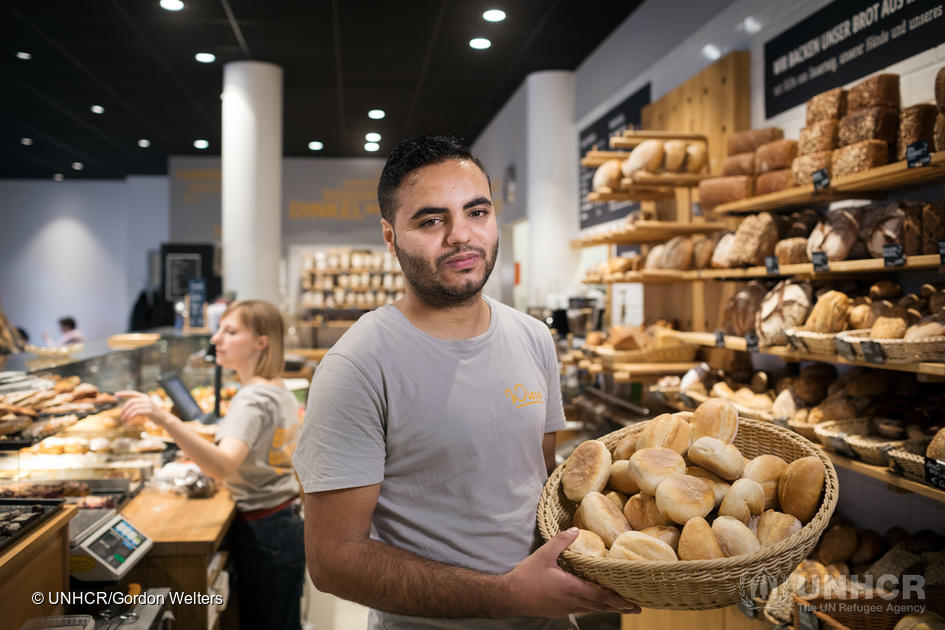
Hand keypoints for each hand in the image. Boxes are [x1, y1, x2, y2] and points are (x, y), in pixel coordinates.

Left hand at [116, 391, 169, 426]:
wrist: (164, 419)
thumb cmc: (153, 414)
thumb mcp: (146, 407)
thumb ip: (139, 404)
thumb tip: (127, 406)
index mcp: (144, 397)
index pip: (132, 393)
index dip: (124, 393)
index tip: (116, 394)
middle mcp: (146, 399)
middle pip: (131, 402)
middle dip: (124, 409)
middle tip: (121, 416)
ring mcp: (148, 404)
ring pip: (132, 408)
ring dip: (126, 414)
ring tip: (124, 420)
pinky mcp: (149, 411)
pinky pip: (136, 412)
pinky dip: (130, 417)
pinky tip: (129, 421)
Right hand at [502, 528, 640, 617]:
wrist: (510, 596)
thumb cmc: (527, 576)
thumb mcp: (543, 554)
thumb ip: (561, 541)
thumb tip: (576, 529)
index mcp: (571, 588)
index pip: (600, 595)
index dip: (618, 599)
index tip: (632, 603)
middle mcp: (572, 601)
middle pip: (601, 606)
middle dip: (619, 606)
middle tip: (636, 608)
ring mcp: (566, 608)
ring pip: (592, 609)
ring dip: (608, 607)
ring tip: (621, 606)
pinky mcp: (560, 610)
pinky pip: (582, 609)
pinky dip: (594, 606)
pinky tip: (595, 603)